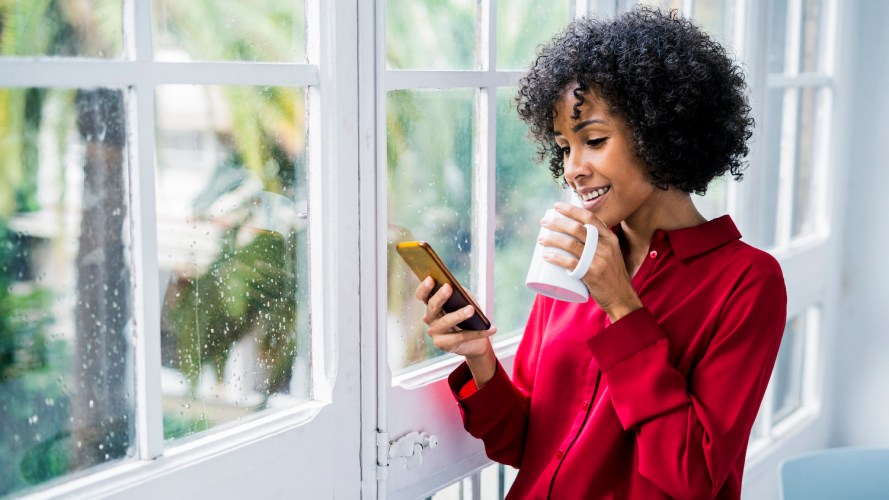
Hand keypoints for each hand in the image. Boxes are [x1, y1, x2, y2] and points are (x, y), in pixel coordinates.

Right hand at [415, 277, 496, 358]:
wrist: (475, 342)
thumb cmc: (468, 317)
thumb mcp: (465, 302)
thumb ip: (461, 294)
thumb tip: (459, 289)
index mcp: (432, 305)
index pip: (422, 295)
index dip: (424, 288)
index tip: (431, 278)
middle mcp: (430, 319)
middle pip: (432, 307)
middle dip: (440, 296)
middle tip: (448, 287)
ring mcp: (435, 333)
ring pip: (446, 322)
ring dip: (459, 315)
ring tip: (471, 309)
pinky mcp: (443, 344)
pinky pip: (461, 337)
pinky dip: (478, 333)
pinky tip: (492, 328)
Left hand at [539, 203, 642, 321]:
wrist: (622, 297)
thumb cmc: (612, 275)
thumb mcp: (611, 254)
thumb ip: (598, 243)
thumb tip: (574, 233)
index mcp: (610, 238)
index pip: (589, 218)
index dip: (571, 210)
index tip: (556, 206)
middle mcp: (605, 246)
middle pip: (577, 228)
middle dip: (557, 222)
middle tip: (544, 223)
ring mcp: (598, 260)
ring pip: (570, 244)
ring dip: (552, 239)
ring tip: (541, 239)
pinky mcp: (591, 274)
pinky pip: (570, 263)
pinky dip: (556, 258)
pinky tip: (546, 255)